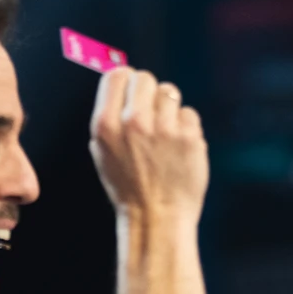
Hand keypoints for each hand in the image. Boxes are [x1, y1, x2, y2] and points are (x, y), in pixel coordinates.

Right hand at [89, 67, 208, 219]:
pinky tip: (179, 148)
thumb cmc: (129, 187)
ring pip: (170, 92)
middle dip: (149, 92)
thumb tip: (122, 84)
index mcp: (106, 125)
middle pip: (145, 78)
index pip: (117, 75)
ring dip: (169, 109)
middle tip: (151, 115)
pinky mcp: (189, 136)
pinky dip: (186, 128)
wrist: (157, 217)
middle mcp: (134, 122)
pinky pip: (189, 113)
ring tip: (165, 135)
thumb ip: (110, 117)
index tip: (133, 94)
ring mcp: (164, 128)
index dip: (127, 82)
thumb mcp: (103, 152)